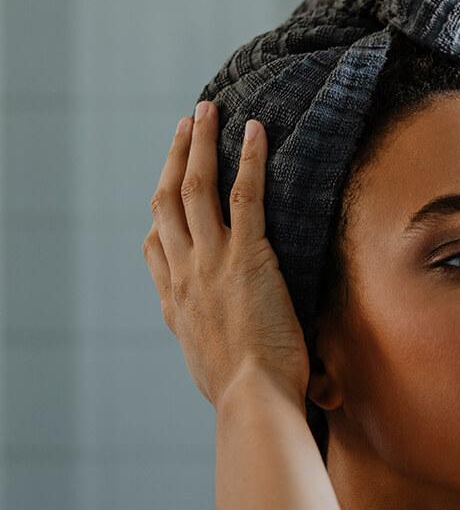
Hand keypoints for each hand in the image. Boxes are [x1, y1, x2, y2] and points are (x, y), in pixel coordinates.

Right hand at [142, 101, 309, 409]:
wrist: (252, 399)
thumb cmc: (245, 396)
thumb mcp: (213, 371)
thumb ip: (217, 349)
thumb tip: (231, 356)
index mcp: (175, 303)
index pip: (155, 247)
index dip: (159, 216)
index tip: (164, 193)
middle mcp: (184, 274)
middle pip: (169, 201)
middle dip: (175, 157)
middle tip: (185, 124)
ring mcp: (212, 262)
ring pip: (196, 187)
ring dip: (201, 143)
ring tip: (207, 110)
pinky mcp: (247, 257)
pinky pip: (245, 195)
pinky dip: (249, 159)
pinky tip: (254, 130)